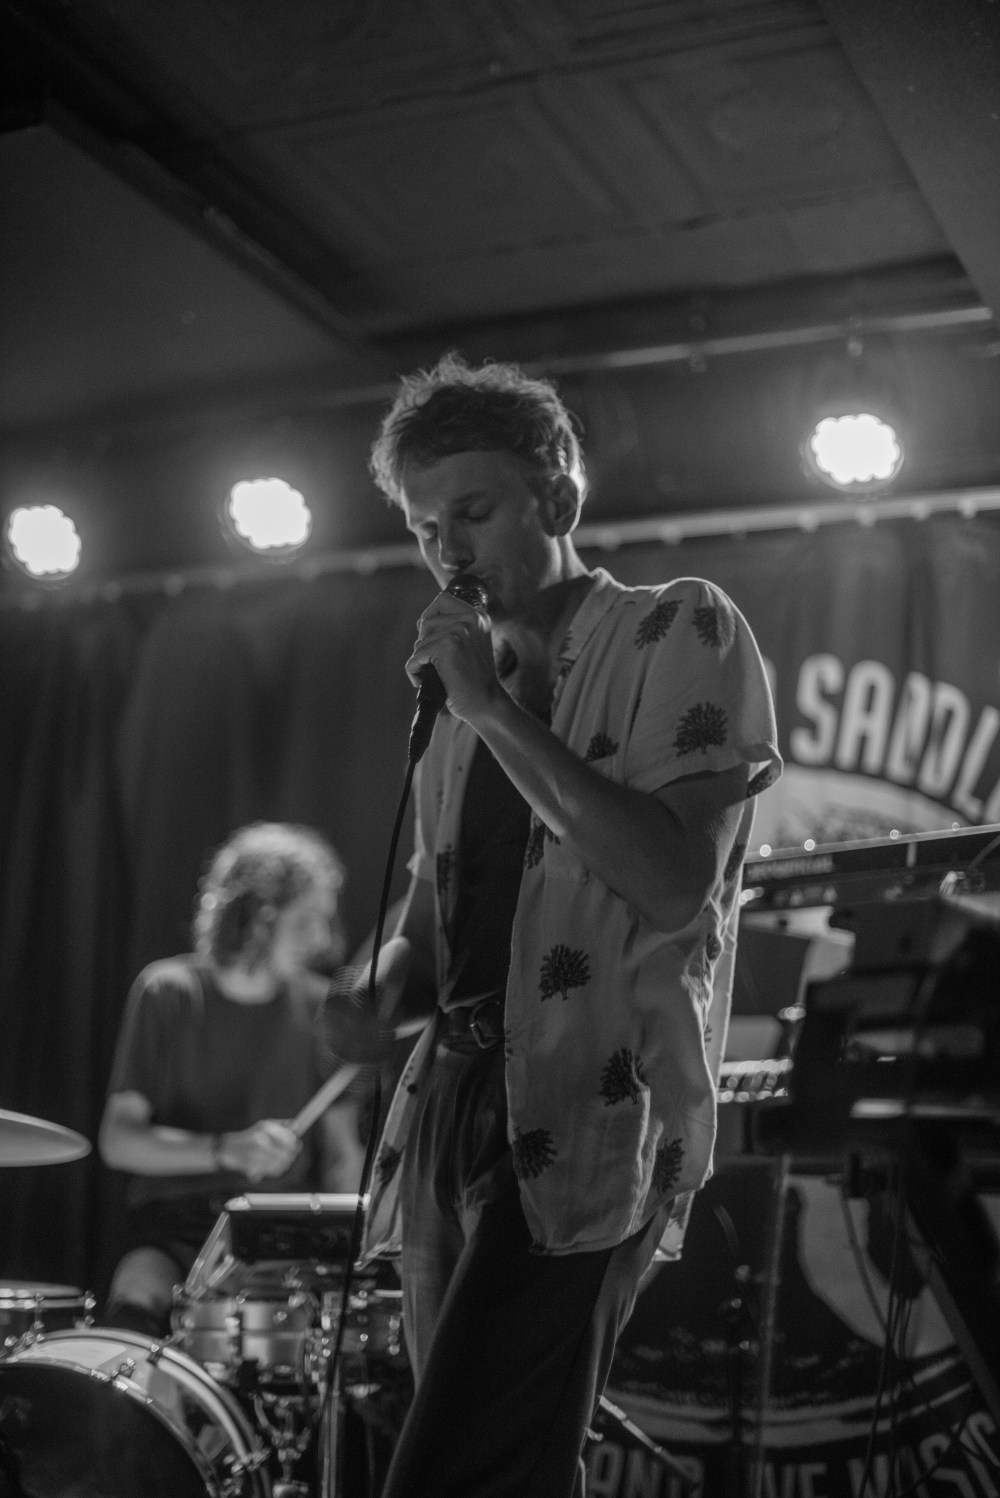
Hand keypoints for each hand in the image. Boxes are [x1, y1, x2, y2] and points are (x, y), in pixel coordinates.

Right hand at [220, 1120, 301, 1181]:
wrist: (228, 1149)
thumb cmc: (248, 1137)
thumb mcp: (264, 1125)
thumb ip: (282, 1124)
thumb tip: (297, 1124)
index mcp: (266, 1128)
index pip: (290, 1138)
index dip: (295, 1143)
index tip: (297, 1145)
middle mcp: (261, 1139)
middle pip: (287, 1152)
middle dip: (291, 1155)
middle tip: (292, 1155)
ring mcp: (257, 1153)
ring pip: (281, 1163)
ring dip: (285, 1163)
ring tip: (283, 1161)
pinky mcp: (254, 1166)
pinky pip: (273, 1170)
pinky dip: (277, 1169)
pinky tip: (275, 1165)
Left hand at [406, 589, 495, 722]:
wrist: (486, 702)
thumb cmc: (474, 679)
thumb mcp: (470, 645)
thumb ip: (453, 629)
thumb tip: (421, 623)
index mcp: (478, 616)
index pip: (442, 600)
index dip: (429, 617)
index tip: (429, 638)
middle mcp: (471, 618)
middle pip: (427, 620)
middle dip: (423, 642)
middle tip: (434, 662)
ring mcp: (460, 631)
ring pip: (420, 641)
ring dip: (420, 660)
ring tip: (433, 674)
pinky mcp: (447, 647)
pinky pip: (416, 656)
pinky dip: (414, 671)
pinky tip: (425, 681)